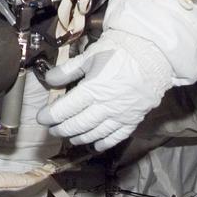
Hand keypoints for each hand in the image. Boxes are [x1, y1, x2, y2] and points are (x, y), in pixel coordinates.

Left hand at [35, 30, 173, 151]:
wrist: (154, 55)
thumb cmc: (120, 50)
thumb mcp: (90, 55)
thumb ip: (69, 70)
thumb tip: (49, 79)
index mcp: (92, 89)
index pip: (66, 109)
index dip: (51, 116)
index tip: (41, 118)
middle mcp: (105, 106)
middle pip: (78, 124)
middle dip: (62, 129)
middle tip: (52, 130)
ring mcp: (120, 115)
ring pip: (95, 133)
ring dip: (80, 137)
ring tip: (70, 138)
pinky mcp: (133, 119)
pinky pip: (116, 136)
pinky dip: (104, 143)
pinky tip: (96, 146)